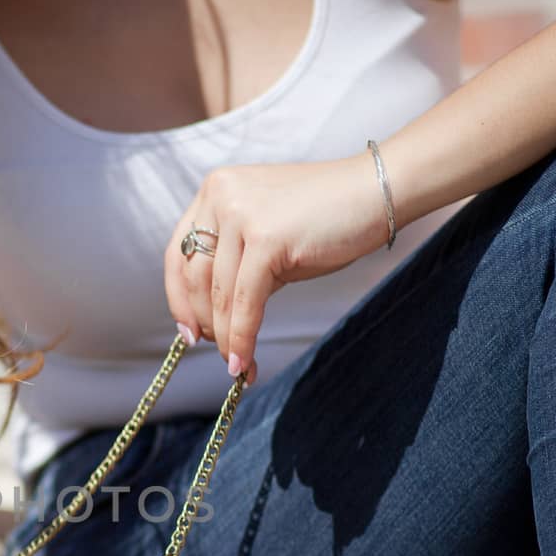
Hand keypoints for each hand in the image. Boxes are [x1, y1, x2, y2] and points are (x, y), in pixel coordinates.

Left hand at [164, 151, 392, 377]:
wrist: (377, 192)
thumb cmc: (327, 216)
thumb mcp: (266, 233)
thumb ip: (236, 262)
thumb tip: (213, 318)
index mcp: (215, 190)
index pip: (178, 254)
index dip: (178, 298)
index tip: (187, 331)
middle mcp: (220, 196)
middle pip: (194, 277)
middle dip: (206, 324)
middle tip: (220, 352)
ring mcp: (240, 214)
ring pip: (218, 294)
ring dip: (226, 338)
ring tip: (237, 365)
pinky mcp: (266, 237)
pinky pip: (245, 301)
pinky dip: (243, 337)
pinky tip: (244, 361)